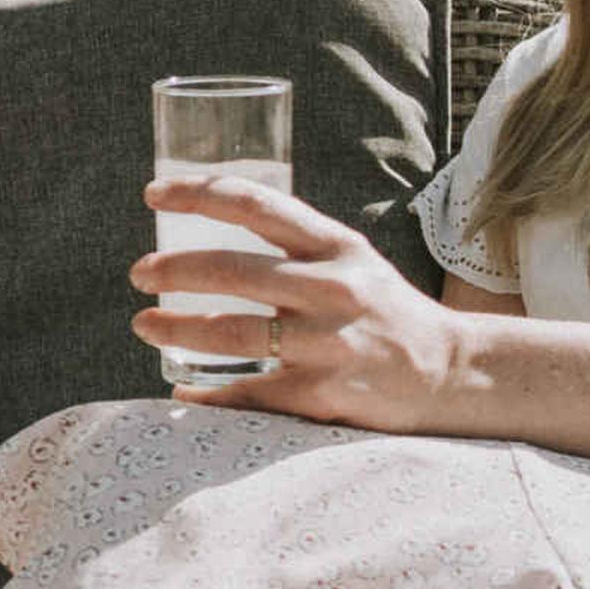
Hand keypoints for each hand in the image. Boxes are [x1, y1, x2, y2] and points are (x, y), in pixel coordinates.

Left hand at [133, 174, 464, 431]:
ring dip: (176, 328)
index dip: (198, 193)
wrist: (451, 373)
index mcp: (335, 244)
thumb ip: (294, 246)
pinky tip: (183, 393)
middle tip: (138, 274)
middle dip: (173, 269)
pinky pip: (249, 393)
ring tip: (145, 325)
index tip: (153, 194)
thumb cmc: (384, 312)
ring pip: (232, 332)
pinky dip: (208, 395)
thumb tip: (209, 239)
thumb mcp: (350, 260)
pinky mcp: (324, 393)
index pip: (256, 203)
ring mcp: (329, 342)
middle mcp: (332, 287)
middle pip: (232, 270)